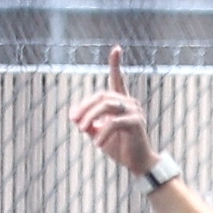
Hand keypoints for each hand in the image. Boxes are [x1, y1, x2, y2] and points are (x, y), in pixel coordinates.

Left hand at [68, 46, 157, 178]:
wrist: (138, 164)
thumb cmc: (119, 148)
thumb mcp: (98, 134)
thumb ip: (89, 124)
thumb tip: (77, 118)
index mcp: (122, 103)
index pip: (118, 79)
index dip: (116, 64)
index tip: (117, 48)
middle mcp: (130, 103)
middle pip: (102, 96)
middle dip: (85, 107)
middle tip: (74, 121)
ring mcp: (135, 111)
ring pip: (107, 105)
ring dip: (90, 116)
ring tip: (81, 129)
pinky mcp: (136, 123)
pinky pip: (114, 123)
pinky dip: (102, 133)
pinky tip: (97, 144)